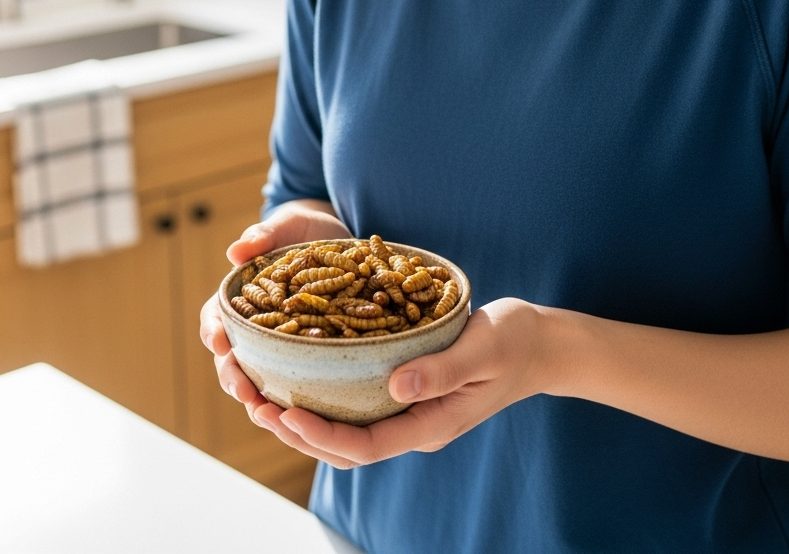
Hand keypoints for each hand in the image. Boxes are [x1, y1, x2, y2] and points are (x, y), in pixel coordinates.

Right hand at [199, 200, 349, 414]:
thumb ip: (265, 234)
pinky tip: (303, 415)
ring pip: (259, 376)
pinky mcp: (308, 352)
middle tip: (245, 393)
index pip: (216, 317)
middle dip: (233, 376)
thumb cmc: (305, 229)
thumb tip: (237, 250)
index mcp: (242, 296)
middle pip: (232, 356)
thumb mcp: (288, 225)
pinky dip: (291, 398)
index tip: (219, 343)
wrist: (339, 239)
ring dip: (258, 397)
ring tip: (267, 413)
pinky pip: (295, 379)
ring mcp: (281, 342)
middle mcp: (256, 324)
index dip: (212, 331)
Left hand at [248, 299, 547, 468]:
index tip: (284, 411)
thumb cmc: (513, 342)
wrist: (537, 342)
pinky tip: (298, 369)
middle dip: (294, 429)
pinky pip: (353, 402)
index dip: (320, 434)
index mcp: (429, 423)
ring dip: (299, 416)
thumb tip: (395, 386)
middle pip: (342, 446)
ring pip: (342, 428)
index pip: (364, 446)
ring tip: (258, 392)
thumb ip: (442, 369)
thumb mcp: (482, 349)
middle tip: (251, 400)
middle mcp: (411, 423)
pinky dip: (321, 392)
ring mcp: (407, 409)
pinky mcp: (403, 389)